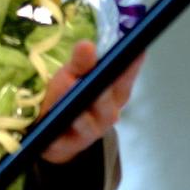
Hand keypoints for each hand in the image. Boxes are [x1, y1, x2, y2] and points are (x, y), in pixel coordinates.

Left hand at [38, 39, 143, 164]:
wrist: (52, 132)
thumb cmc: (69, 95)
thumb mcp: (73, 74)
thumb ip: (81, 62)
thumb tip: (87, 44)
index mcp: (113, 94)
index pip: (124, 80)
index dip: (131, 68)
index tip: (137, 50)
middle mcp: (106, 114)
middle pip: (107, 103)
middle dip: (103, 91)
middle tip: (99, 74)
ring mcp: (88, 132)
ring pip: (88, 124)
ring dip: (82, 113)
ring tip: (72, 94)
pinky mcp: (67, 145)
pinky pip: (64, 140)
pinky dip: (59, 134)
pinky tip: (56, 125)